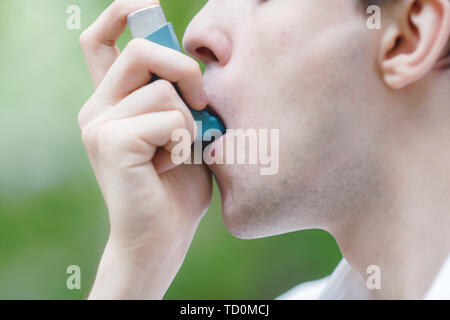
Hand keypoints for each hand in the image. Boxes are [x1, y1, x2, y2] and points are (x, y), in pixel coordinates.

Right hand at [78, 0, 211, 298]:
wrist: (162, 235)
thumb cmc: (178, 184)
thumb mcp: (183, 130)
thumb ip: (178, 96)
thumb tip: (191, 62)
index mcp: (112, 101)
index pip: (101, 40)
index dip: (123, 13)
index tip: (147, 5)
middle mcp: (96, 107)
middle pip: (143, 50)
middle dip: (186, 70)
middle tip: (202, 102)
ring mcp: (98, 124)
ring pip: (164, 90)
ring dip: (190, 122)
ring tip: (180, 153)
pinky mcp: (110, 142)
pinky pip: (168, 119)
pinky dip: (185, 142)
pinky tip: (170, 166)